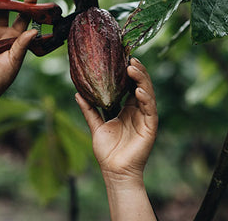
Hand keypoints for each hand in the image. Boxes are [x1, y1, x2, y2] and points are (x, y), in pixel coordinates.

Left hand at [76, 58, 157, 180]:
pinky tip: (138, 90)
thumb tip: (77, 93)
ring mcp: (145, 117)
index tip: (122, 57)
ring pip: (147, 93)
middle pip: (141, 85)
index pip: (130, 85)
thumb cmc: (107, 151)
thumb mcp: (96, 125)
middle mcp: (138, 110)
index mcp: (127, 108)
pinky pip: (150, 109)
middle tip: (130, 58)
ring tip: (133, 68)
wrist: (114, 170)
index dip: (128, 72)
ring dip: (142, 80)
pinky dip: (145, 98)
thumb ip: (89, 110)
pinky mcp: (150, 126)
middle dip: (137, 71)